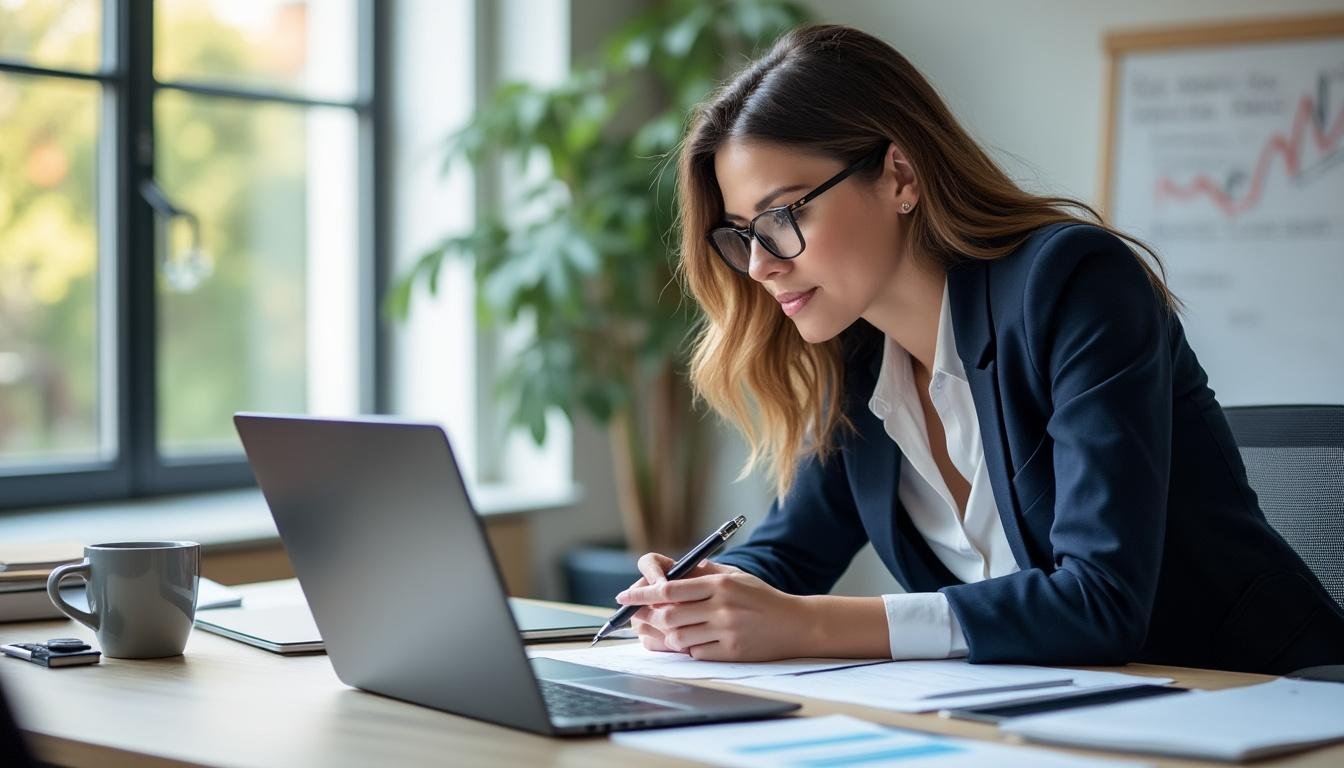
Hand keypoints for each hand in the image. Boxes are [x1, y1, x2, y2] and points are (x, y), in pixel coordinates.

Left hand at [616, 554, 812, 660]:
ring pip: (678, 637)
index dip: (642, 594)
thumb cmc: (761, 598)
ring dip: (669, 635)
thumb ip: (703, 573)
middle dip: (649, 619)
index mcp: (720, 584)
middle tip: (641, 619)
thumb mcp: (735, 576)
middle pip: (668, 616)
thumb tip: (666, 572)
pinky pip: (696, 653)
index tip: (623, 598)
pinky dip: (689, 648)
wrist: (796, 623)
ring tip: (672, 630)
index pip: (670, 588)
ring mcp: (727, 631)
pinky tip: (696, 640)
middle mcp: (722, 606)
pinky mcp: (732, 652)